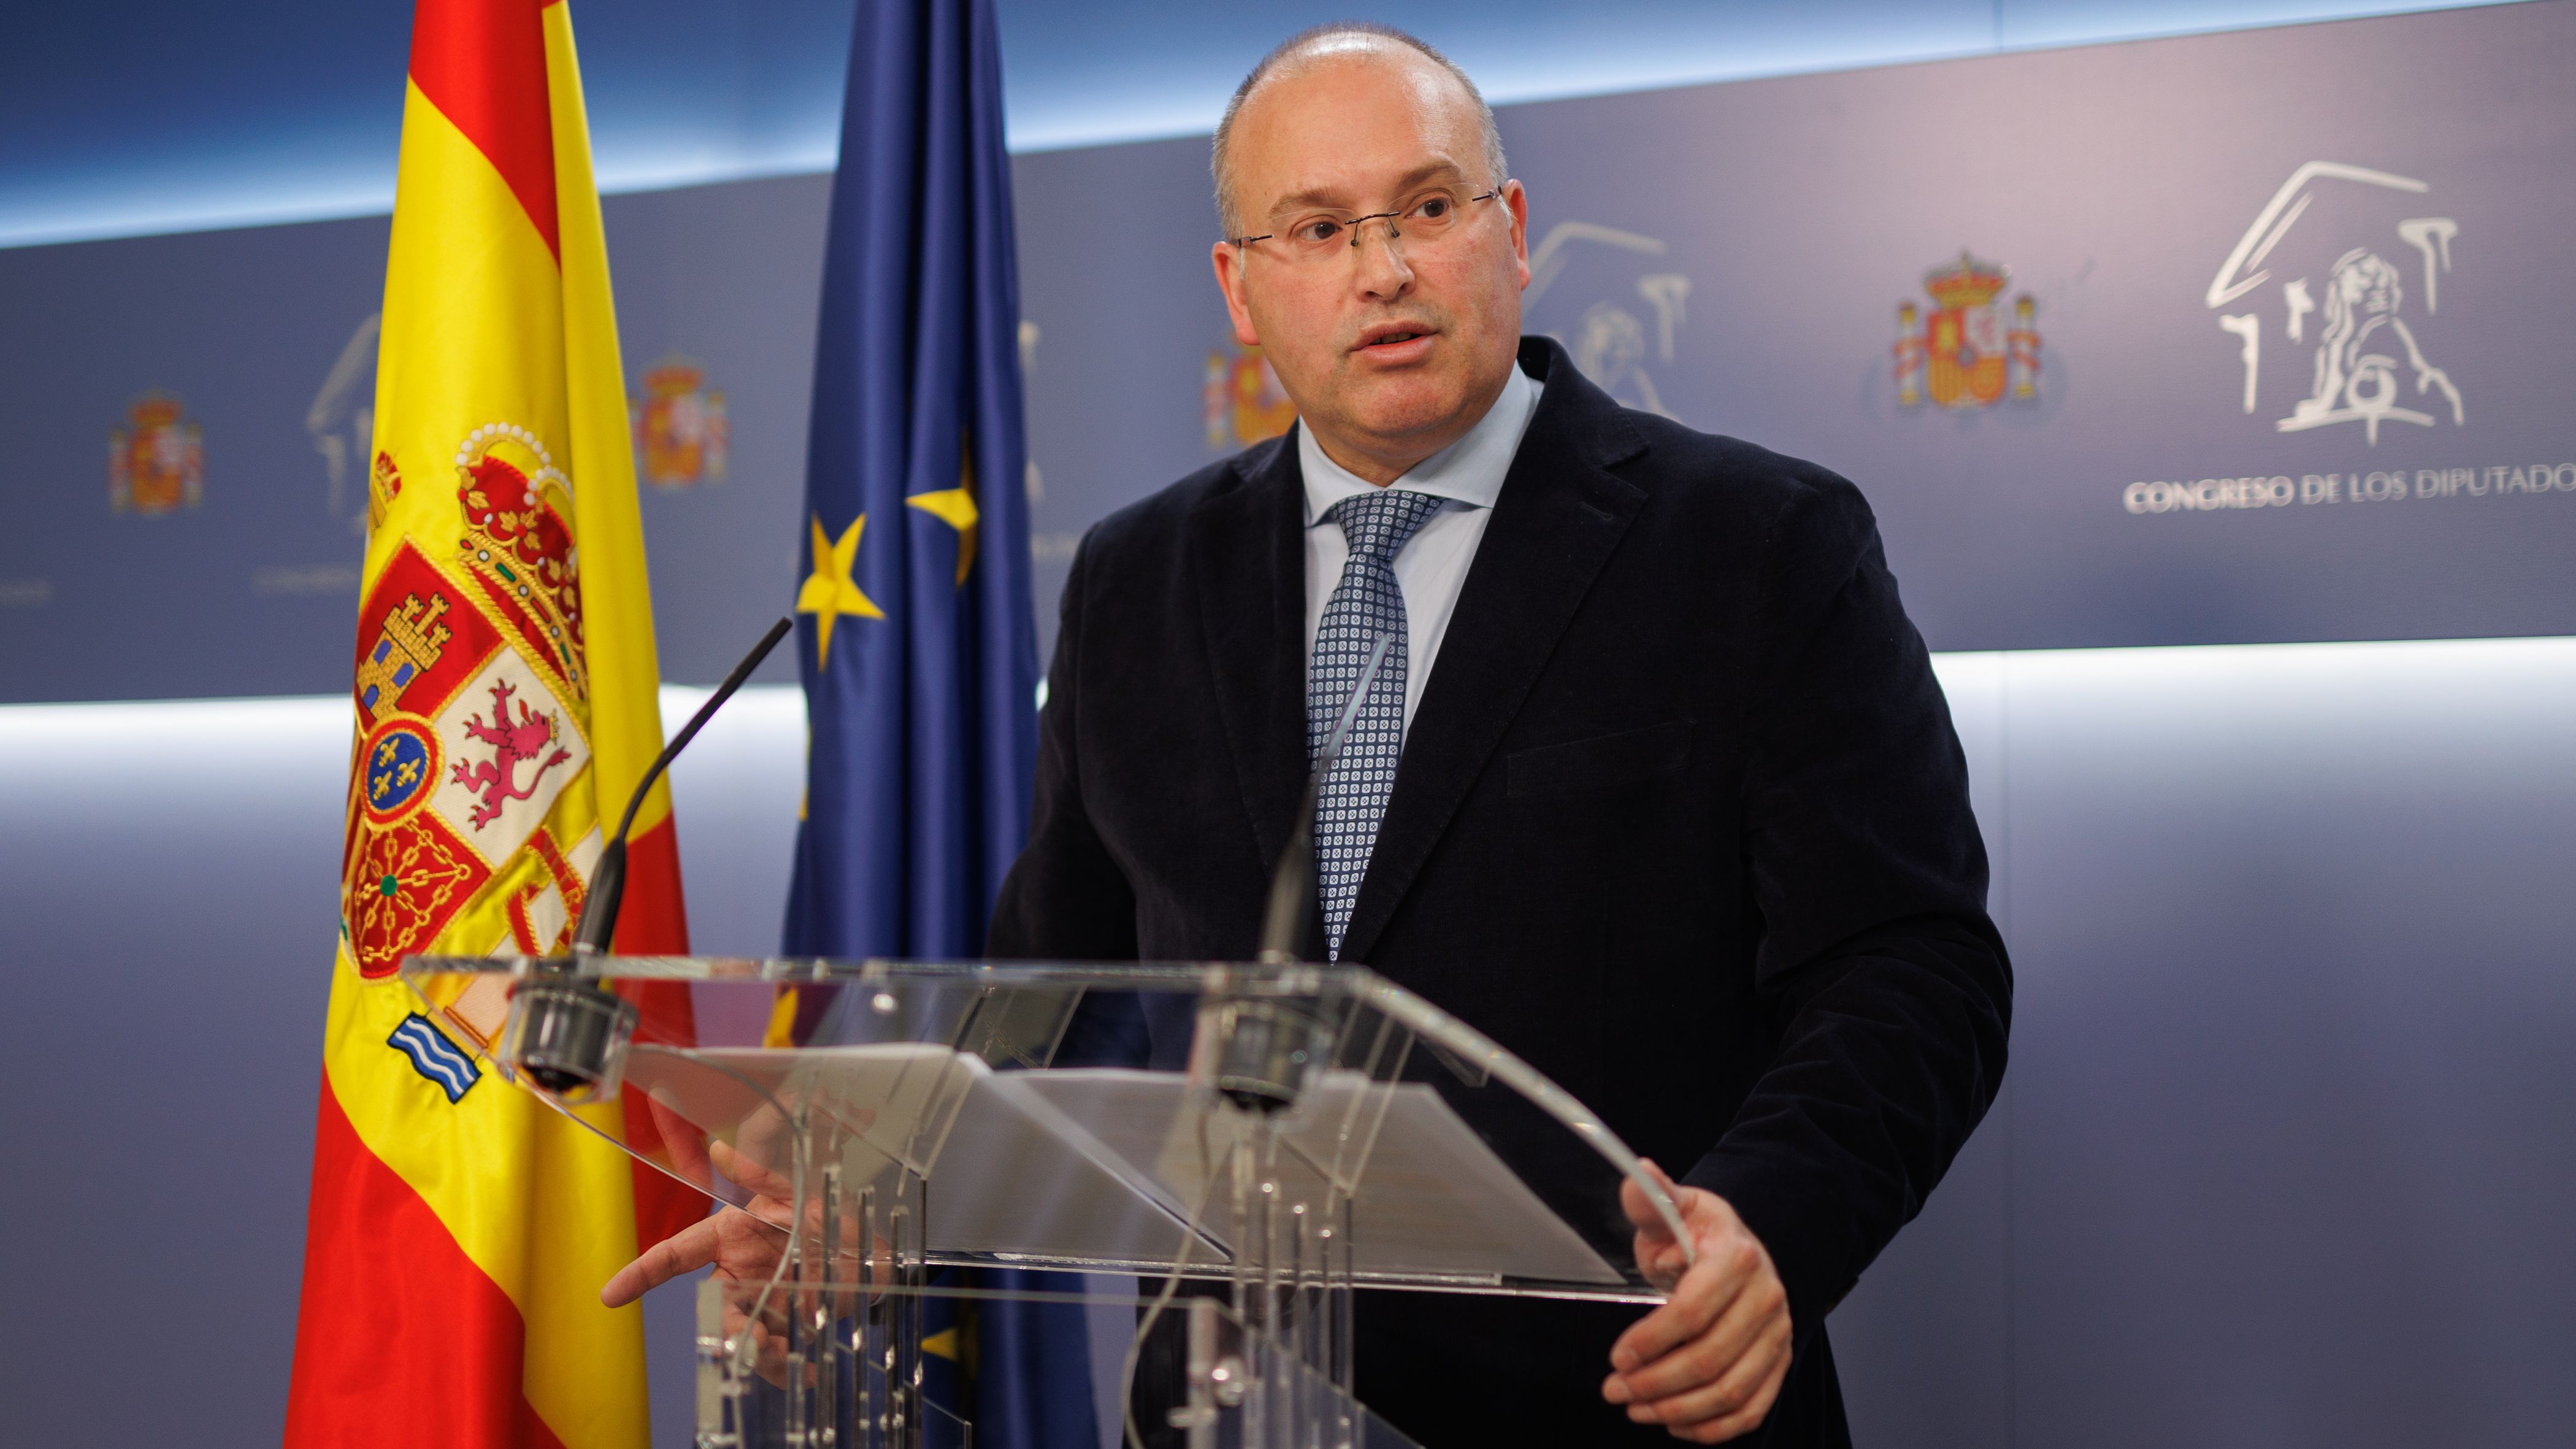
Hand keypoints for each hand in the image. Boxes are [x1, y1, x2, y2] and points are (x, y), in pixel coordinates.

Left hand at [1601, 1160, 1792, 1442]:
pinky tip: (1675, 1424)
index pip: (1693, 1311)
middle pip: (1710, 1358)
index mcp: (1738, 1258)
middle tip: (1615, 1391)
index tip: (1616, 1357)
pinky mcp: (1779, 1363)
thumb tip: (1638, 1175)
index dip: (1651, 1340)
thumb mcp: (1672, 1209)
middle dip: (1655, 1383)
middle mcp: (1766, 1299)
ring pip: (1730, 1391)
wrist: (1741, 1248)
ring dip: (1677, 1409)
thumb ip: (1652, 1200)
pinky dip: (1713, 1428)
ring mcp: (1778, 1335)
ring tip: (1636, 1409)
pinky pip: (1751, 1408)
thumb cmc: (1697, 1232)